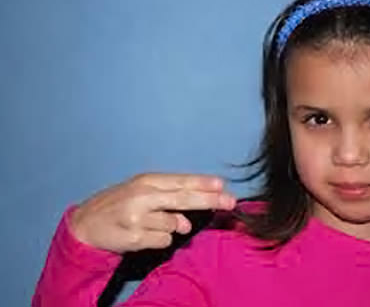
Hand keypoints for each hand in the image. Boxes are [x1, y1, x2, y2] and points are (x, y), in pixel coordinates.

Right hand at [69, 173, 235, 253]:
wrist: (86, 224)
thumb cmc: (119, 205)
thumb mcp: (142, 193)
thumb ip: (168, 200)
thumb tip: (188, 220)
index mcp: (146, 181)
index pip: (181, 182)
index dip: (203, 184)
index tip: (222, 186)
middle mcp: (143, 196)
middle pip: (183, 199)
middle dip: (209, 200)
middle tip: (230, 202)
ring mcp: (137, 217)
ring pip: (174, 225)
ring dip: (172, 227)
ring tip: (152, 223)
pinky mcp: (134, 237)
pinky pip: (163, 241)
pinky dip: (160, 240)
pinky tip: (144, 234)